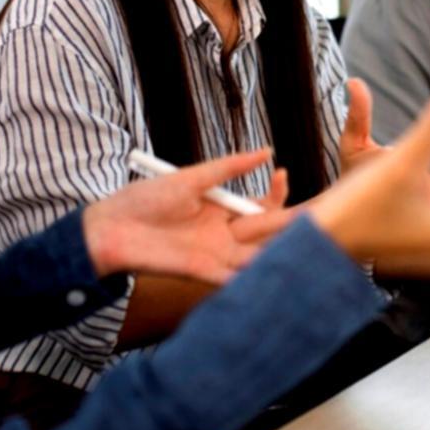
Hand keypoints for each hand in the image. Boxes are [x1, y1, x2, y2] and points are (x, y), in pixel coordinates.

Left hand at [82, 149, 295, 283]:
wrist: (110, 229)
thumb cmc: (145, 199)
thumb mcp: (191, 178)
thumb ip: (229, 167)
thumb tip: (267, 150)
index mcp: (223, 209)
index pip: (262, 206)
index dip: (278, 195)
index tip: (282, 173)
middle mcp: (225, 233)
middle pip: (266, 232)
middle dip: (291, 226)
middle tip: (320, 218)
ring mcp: (216, 254)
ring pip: (256, 256)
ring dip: (279, 253)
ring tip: (308, 248)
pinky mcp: (202, 272)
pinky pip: (232, 279)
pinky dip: (252, 279)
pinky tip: (275, 277)